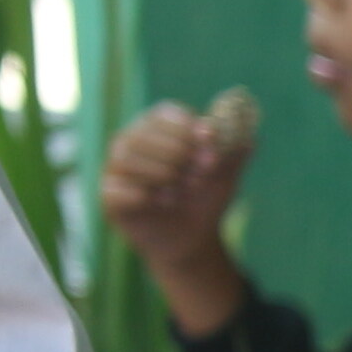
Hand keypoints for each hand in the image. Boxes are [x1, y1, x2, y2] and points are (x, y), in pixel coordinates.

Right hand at [97, 100, 251, 333]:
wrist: (195, 237)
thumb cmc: (205, 196)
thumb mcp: (227, 173)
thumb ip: (235, 149)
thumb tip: (243, 129)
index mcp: (159, 130)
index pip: (164, 113)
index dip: (187, 126)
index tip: (210, 140)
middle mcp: (131, 143)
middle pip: (142, 133)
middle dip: (178, 152)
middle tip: (201, 173)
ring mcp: (116, 169)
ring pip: (126, 156)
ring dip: (163, 173)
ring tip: (184, 189)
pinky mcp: (108, 196)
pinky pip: (117, 188)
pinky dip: (145, 195)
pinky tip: (164, 202)